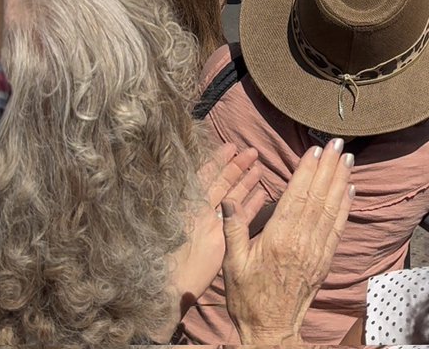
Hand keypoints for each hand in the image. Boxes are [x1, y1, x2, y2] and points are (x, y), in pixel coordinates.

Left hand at [171, 144, 263, 317]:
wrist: (170, 283)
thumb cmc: (165, 246)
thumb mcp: (172, 211)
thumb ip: (180, 189)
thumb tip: (175, 160)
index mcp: (189, 200)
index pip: (206, 173)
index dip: (218, 159)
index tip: (231, 146)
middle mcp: (202, 209)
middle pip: (223, 182)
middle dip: (238, 166)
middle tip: (253, 151)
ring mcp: (214, 224)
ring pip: (234, 198)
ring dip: (247, 183)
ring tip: (260, 169)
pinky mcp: (224, 239)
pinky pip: (241, 218)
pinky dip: (252, 206)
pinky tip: (263, 195)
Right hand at [222, 139, 354, 345]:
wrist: (270, 331)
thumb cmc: (248, 298)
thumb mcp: (232, 264)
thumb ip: (232, 228)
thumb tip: (227, 198)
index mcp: (278, 238)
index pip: (297, 196)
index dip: (307, 170)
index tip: (315, 149)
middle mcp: (301, 241)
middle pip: (318, 196)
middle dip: (329, 167)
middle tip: (337, 142)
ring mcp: (316, 251)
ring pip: (331, 209)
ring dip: (341, 181)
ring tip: (348, 158)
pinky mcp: (324, 261)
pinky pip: (338, 228)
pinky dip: (345, 206)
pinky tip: (350, 190)